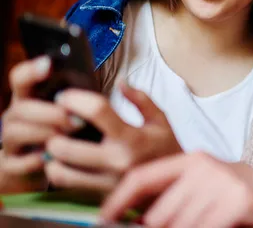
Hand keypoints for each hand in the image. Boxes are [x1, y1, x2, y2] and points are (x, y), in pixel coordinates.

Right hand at [0, 57, 80, 192]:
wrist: (44, 167)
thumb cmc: (63, 133)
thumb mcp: (69, 112)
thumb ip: (75, 99)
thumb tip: (96, 87)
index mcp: (28, 99)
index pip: (20, 78)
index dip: (31, 70)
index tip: (48, 64)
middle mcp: (14, 117)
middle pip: (21, 107)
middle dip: (51, 113)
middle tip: (77, 121)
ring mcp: (10, 141)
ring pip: (15, 132)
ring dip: (45, 134)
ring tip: (69, 138)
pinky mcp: (10, 165)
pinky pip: (17, 162)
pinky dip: (35, 160)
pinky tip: (51, 158)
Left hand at [43, 82, 182, 192]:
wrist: (175, 185)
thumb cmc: (167, 149)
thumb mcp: (160, 120)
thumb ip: (141, 99)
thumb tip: (120, 82)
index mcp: (133, 137)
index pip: (98, 111)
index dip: (76, 99)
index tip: (64, 96)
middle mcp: (117, 161)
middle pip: (68, 146)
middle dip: (55, 131)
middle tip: (55, 121)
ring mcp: (107, 181)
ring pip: (61, 170)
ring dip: (51, 154)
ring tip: (54, 140)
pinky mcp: (100, 195)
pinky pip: (67, 184)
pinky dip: (57, 171)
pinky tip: (61, 160)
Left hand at [101, 152, 252, 227]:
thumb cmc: (251, 196)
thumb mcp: (211, 187)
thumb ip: (179, 198)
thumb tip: (142, 219)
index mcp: (193, 159)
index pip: (140, 178)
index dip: (116, 203)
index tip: (102, 221)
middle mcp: (203, 167)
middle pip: (156, 215)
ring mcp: (221, 184)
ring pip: (176, 227)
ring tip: (204, 226)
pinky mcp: (237, 202)